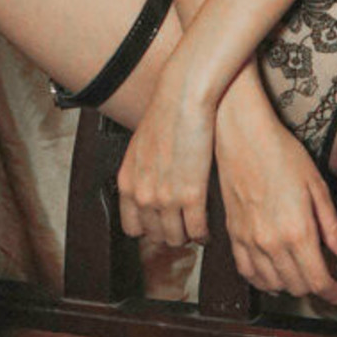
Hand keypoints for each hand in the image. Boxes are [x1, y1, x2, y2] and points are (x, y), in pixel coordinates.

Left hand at [116, 53, 215, 247]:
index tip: (160, 225)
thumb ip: (141, 172)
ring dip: (187, 237)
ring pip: (176, 238)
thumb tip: (149, 184)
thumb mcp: (140, 146)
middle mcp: (143, 195)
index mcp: (128, 183)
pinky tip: (208, 228)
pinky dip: (204, 233)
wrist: (183, 98)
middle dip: (169, 235)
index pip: (132, 227)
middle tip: (182, 229)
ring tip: (196, 230)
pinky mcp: (192, 195)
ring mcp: (166, 198)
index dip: (148, 229)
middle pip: (154, 236)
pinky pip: (197, 230)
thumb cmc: (165, 115)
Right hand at [214, 86, 336, 304]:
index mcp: (297, 231)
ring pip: (273, 285)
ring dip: (292, 285)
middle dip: (316, 288)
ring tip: (303, 274)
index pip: (318, 281)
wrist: (243, 137)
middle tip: (328, 279)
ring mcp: (249, 241)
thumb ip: (332, 226)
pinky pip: (247, 273)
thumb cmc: (282, 154)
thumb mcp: (317, 186)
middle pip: (297, 286)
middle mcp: (271, 242)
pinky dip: (263, 281)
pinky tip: (274, 273)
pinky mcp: (233, 235)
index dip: (334, 294)